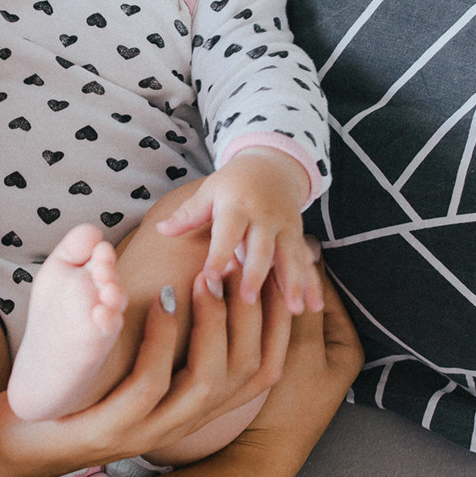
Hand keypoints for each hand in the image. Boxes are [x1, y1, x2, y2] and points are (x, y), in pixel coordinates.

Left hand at [0, 266, 291, 476]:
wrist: (31, 434)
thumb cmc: (89, 382)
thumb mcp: (141, 356)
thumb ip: (177, 329)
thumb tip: (210, 276)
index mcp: (198, 407)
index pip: (265, 370)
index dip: (279, 325)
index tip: (279, 278)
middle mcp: (185, 422)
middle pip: (249, 373)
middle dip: (252, 316)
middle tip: (238, 268)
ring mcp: (151, 431)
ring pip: (207, 382)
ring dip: (212, 325)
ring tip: (204, 280)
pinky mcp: (112, 430)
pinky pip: (149, 386)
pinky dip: (160, 342)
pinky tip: (157, 306)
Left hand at [154, 146, 321, 311]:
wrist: (272, 166)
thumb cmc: (232, 184)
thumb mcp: (209, 191)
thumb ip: (187, 214)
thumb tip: (160, 230)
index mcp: (237, 206)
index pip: (227, 232)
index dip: (219, 254)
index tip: (211, 278)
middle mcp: (264, 217)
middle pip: (261, 248)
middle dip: (255, 274)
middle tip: (248, 300)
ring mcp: (285, 227)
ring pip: (290, 257)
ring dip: (293, 284)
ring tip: (293, 310)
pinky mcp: (298, 235)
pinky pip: (306, 262)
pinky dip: (312, 284)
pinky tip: (314, 308)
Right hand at [230, 266, 362, 468]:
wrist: (261, 453)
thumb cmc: (290, 403)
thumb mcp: (301, 347)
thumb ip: (303, 300)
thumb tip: (312, 247)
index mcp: (345, 342)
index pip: (321, 288)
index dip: (296, 265)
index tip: (269, 243)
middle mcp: (328, 348)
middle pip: (302, 298)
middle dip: (278, 278)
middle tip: (249, 250)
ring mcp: (302, 357)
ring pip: (282, 311)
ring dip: (262, 292)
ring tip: (236, 266)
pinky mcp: (278, 366)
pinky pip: (268, 328)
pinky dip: (254, 313)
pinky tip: (232, 296)